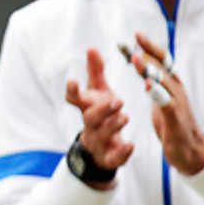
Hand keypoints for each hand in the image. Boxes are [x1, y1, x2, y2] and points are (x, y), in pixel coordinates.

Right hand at [65, 49, 133, 184]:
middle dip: (103, 109)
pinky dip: (122, 152)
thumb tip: (91, 47)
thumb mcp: (98, 92)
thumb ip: (95, 71)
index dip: (72, 90)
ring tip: (125, 117)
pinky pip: (114, 157)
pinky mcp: (109, 157)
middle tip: (118, 101)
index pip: (74, 98)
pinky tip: (131, 146)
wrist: (100, 148)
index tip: (73, 81)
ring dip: (113, 126)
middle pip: (90, 116)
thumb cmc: (100, 113)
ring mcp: (98, 141)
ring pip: (102, 134)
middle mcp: (90, 123)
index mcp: (86, 107)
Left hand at [134, 33, 203, 175]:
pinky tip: (148, 85)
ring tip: (137, 58)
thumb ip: (155, 85)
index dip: (150, 47)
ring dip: (150, 69)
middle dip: (149, 51)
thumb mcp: (163, 100)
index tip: (137, 34)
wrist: (191, 151)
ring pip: (164, 82)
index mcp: (173, 85)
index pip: (163, 61)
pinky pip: (166, 103)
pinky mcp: (175, 119)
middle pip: (163, 66)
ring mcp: (177, 103)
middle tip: (136, 37)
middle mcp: (176, 90)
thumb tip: (145, 70)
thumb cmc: (175, 124)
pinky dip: (158, 93)